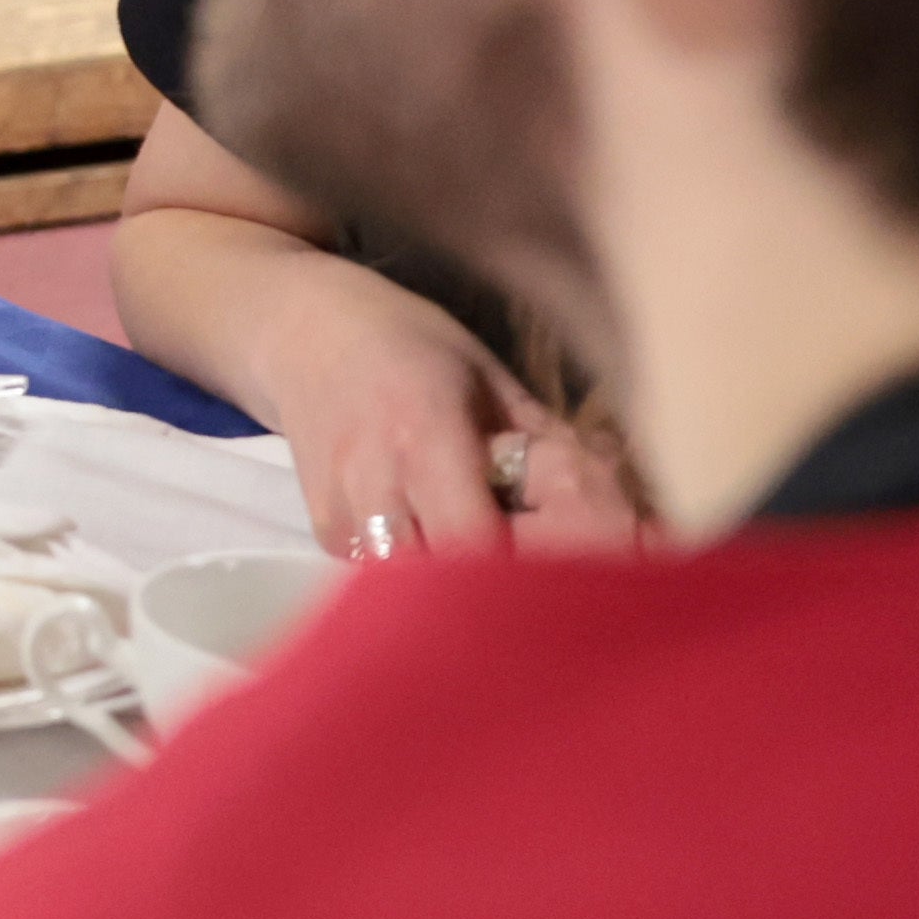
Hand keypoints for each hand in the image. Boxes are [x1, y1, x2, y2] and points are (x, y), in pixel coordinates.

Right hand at [267, 288, 646, 557]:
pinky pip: (378, 576)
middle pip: (433, 577)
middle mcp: (373, 472)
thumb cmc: (413, 344)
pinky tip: (436, 538)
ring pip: (402, 586)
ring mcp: (339, 503)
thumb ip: (540, 445)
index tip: (565, 576)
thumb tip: (614, 508)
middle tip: (536, 577)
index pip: (471, 538)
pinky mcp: (322, 527)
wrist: (304, 331)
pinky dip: (412, 572)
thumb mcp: (490, 377)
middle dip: (488, 587)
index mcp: (425, 429)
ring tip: (485, 552)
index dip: (518, 572)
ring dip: (447, 583)